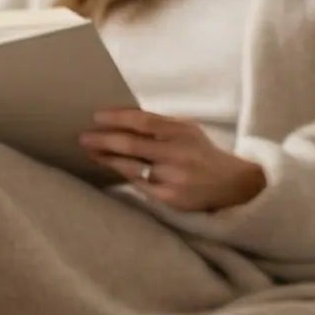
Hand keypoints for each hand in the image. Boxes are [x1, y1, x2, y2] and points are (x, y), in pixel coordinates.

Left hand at [77, 108, 266, 211]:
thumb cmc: (200, 153)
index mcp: (182, 131)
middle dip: (104, 141)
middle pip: (133, 145)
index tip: (96, 117)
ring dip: (108, 159)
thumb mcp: (187, 131)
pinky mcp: (169, 197)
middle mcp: (178, 153)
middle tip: (83, 137)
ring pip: (131, 167)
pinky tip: (111, 168)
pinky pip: (139, 184)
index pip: (144, 121)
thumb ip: (160, 126)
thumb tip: (121, 119)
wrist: (231, 184)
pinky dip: (124, 175)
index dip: (118, 118)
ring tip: (92, 153)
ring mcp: (173, 177)